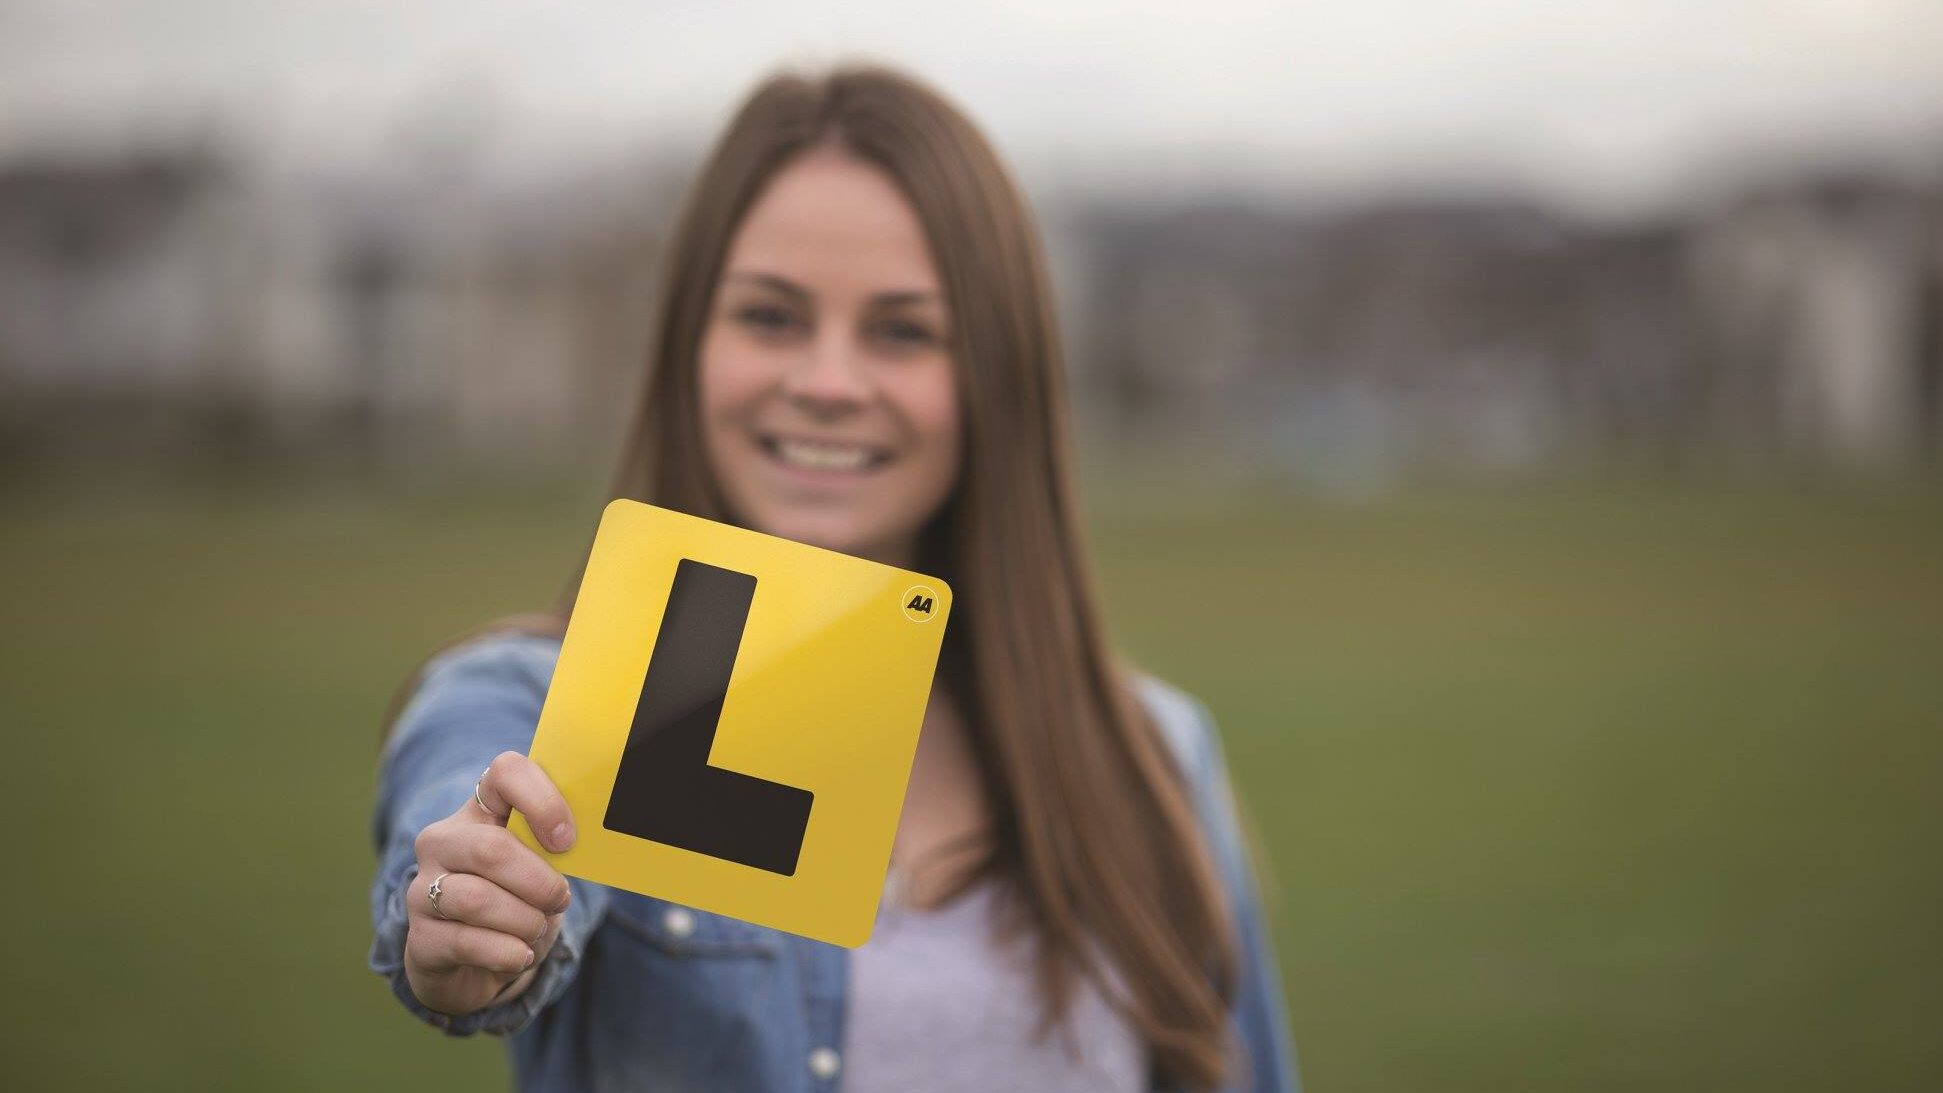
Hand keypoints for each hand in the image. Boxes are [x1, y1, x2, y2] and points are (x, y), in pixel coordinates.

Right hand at [401, 750, 577, 1016]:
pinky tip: (519, 955)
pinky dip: (507, 953)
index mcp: (480, 811)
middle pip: (491, 849)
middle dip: (539, 882)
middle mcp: (442, 842)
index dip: (543, 801)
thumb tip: (591, 845)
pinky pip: (467, 943)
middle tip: (559, 899)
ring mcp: (422, 889)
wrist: (477, 964)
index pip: (506, 772)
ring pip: (477, 899)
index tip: (566, 841)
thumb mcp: (541, 869)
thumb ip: (556, 849)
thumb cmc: (518, 904)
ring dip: (524, 921)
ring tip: (536, 929)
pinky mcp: (420, 938)